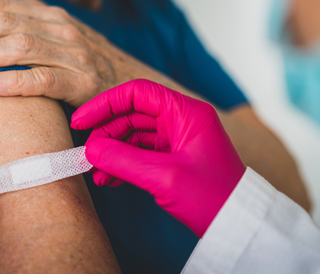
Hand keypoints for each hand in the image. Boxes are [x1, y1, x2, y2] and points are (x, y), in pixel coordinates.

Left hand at [0, 0, 158, 106]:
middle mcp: (61, 26)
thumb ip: (25, 29)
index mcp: (50, 14)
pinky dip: (11, 80)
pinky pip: (42, 78)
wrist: (135, 86)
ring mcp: (74, 53)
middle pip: (2, 22)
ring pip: (17, 46)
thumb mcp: (57, 38)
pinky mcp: (83, 82)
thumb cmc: (86, 67)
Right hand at [71, 79, 245, 237]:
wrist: (238, 226)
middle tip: (87, 153)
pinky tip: (108, 179)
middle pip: (133, 114)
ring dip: (112, 152)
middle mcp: (182, 121)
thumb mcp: (164, 177)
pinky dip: (123, 164)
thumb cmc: (214, 197)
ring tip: (95, 172)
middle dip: (106, 133)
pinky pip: (141, 154)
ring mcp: (179, 141)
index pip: (138, 93)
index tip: (81, 120)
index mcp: (186, 113)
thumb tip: (91, 149)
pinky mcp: (175, 160)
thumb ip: (123, 160)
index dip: (106, 103)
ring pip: (134, 136)